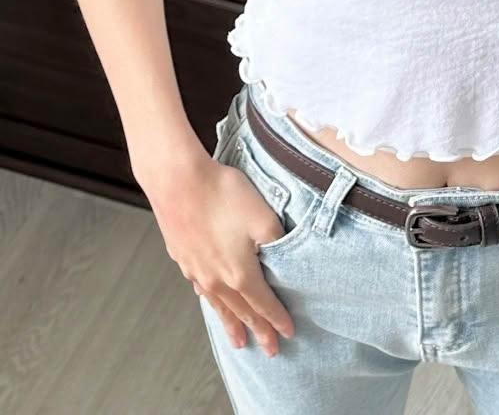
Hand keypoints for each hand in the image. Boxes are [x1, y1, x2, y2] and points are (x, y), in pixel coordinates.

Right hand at [143, 154, 294, 355]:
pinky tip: (211, 300)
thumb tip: (285, 257)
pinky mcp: (183, 257)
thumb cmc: (222, 195)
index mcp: (239, 272)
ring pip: (218, 305)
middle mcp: (216, 278)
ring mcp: (196, 270)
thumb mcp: (263, 216)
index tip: (288, 333)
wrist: (177, 180)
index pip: (263, 303)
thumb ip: (278, 242)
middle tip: (269, 350)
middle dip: (258, 331)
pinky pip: (201, 289)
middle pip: (242, 311)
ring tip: (237, 341)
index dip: (277, 319)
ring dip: (231, 324)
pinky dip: (211, 301)